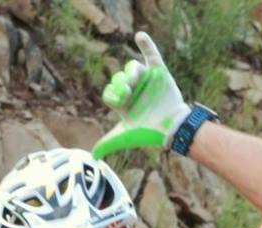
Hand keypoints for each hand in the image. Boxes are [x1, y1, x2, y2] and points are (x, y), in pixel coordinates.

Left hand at [92, 32, 191, 158]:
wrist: (169, 128)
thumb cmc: (146, 133)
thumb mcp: (122, 137)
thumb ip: (106, 143)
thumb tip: (92, 157)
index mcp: (123, 102)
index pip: (109, 91)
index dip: (112, 93)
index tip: (120, 102)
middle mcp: (133, 89)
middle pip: (118, 78)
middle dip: (120, 84)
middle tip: (127, 93)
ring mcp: (145, 79)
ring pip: (131, 68)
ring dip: (131, 74)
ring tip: (135, 82)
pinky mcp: (159, 72)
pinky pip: (151, 55)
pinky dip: (146, 44)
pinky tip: (139, 35)